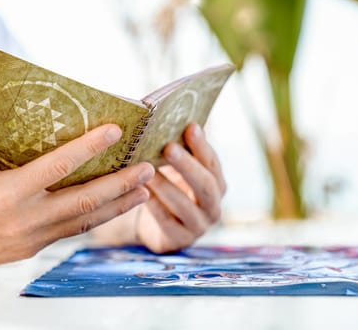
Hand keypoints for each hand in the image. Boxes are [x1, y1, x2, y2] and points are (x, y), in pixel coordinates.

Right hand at [0, 103, 153, 275]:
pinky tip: (113, 209)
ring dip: (117, 206)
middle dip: (120, 184)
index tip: (116, 131)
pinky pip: (72, 232)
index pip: (58, 166)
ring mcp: (33, 237)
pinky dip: (97, 220)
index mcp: (8, 193)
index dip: (89, 147)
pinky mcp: (34, 248)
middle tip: (148, 168)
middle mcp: (27, 217)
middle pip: (85, 199)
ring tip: (144, 191)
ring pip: (85, 221)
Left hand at [135, 123, 225, 252]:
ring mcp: (198, 226)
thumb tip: (163, 115)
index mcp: (216, 183)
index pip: (212, 162)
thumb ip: (177, 149)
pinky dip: (154, 206)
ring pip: (184, 204)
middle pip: (205, 184)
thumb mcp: (176, 169)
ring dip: (166, 185)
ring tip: (147, 170)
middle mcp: (213, 205)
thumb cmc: (168, 188)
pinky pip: (167, 222)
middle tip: (168, 147)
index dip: (202, 145)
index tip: (189, 126)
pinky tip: (141, 192)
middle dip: (187, 165)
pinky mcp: (179, 240)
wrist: (158, 227)